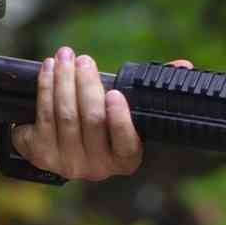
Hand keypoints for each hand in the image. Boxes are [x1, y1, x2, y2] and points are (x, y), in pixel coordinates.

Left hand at [10, 48, 192, 180]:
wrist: (57, 142)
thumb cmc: (100, 120)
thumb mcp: (125, 108)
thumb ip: (150, 89)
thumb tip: (184, 65)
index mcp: (125, 158)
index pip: (126, 143)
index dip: (120, 119)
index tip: (115, 94)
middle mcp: (97, 168)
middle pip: (91, 121)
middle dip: (86, 85)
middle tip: (83, 60)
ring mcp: (68, 163)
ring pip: (65, 116)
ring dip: (63, 81)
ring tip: (65, 57)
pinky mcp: (41, 154)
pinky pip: (43, 116)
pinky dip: (46, 88)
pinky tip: (49, 69)